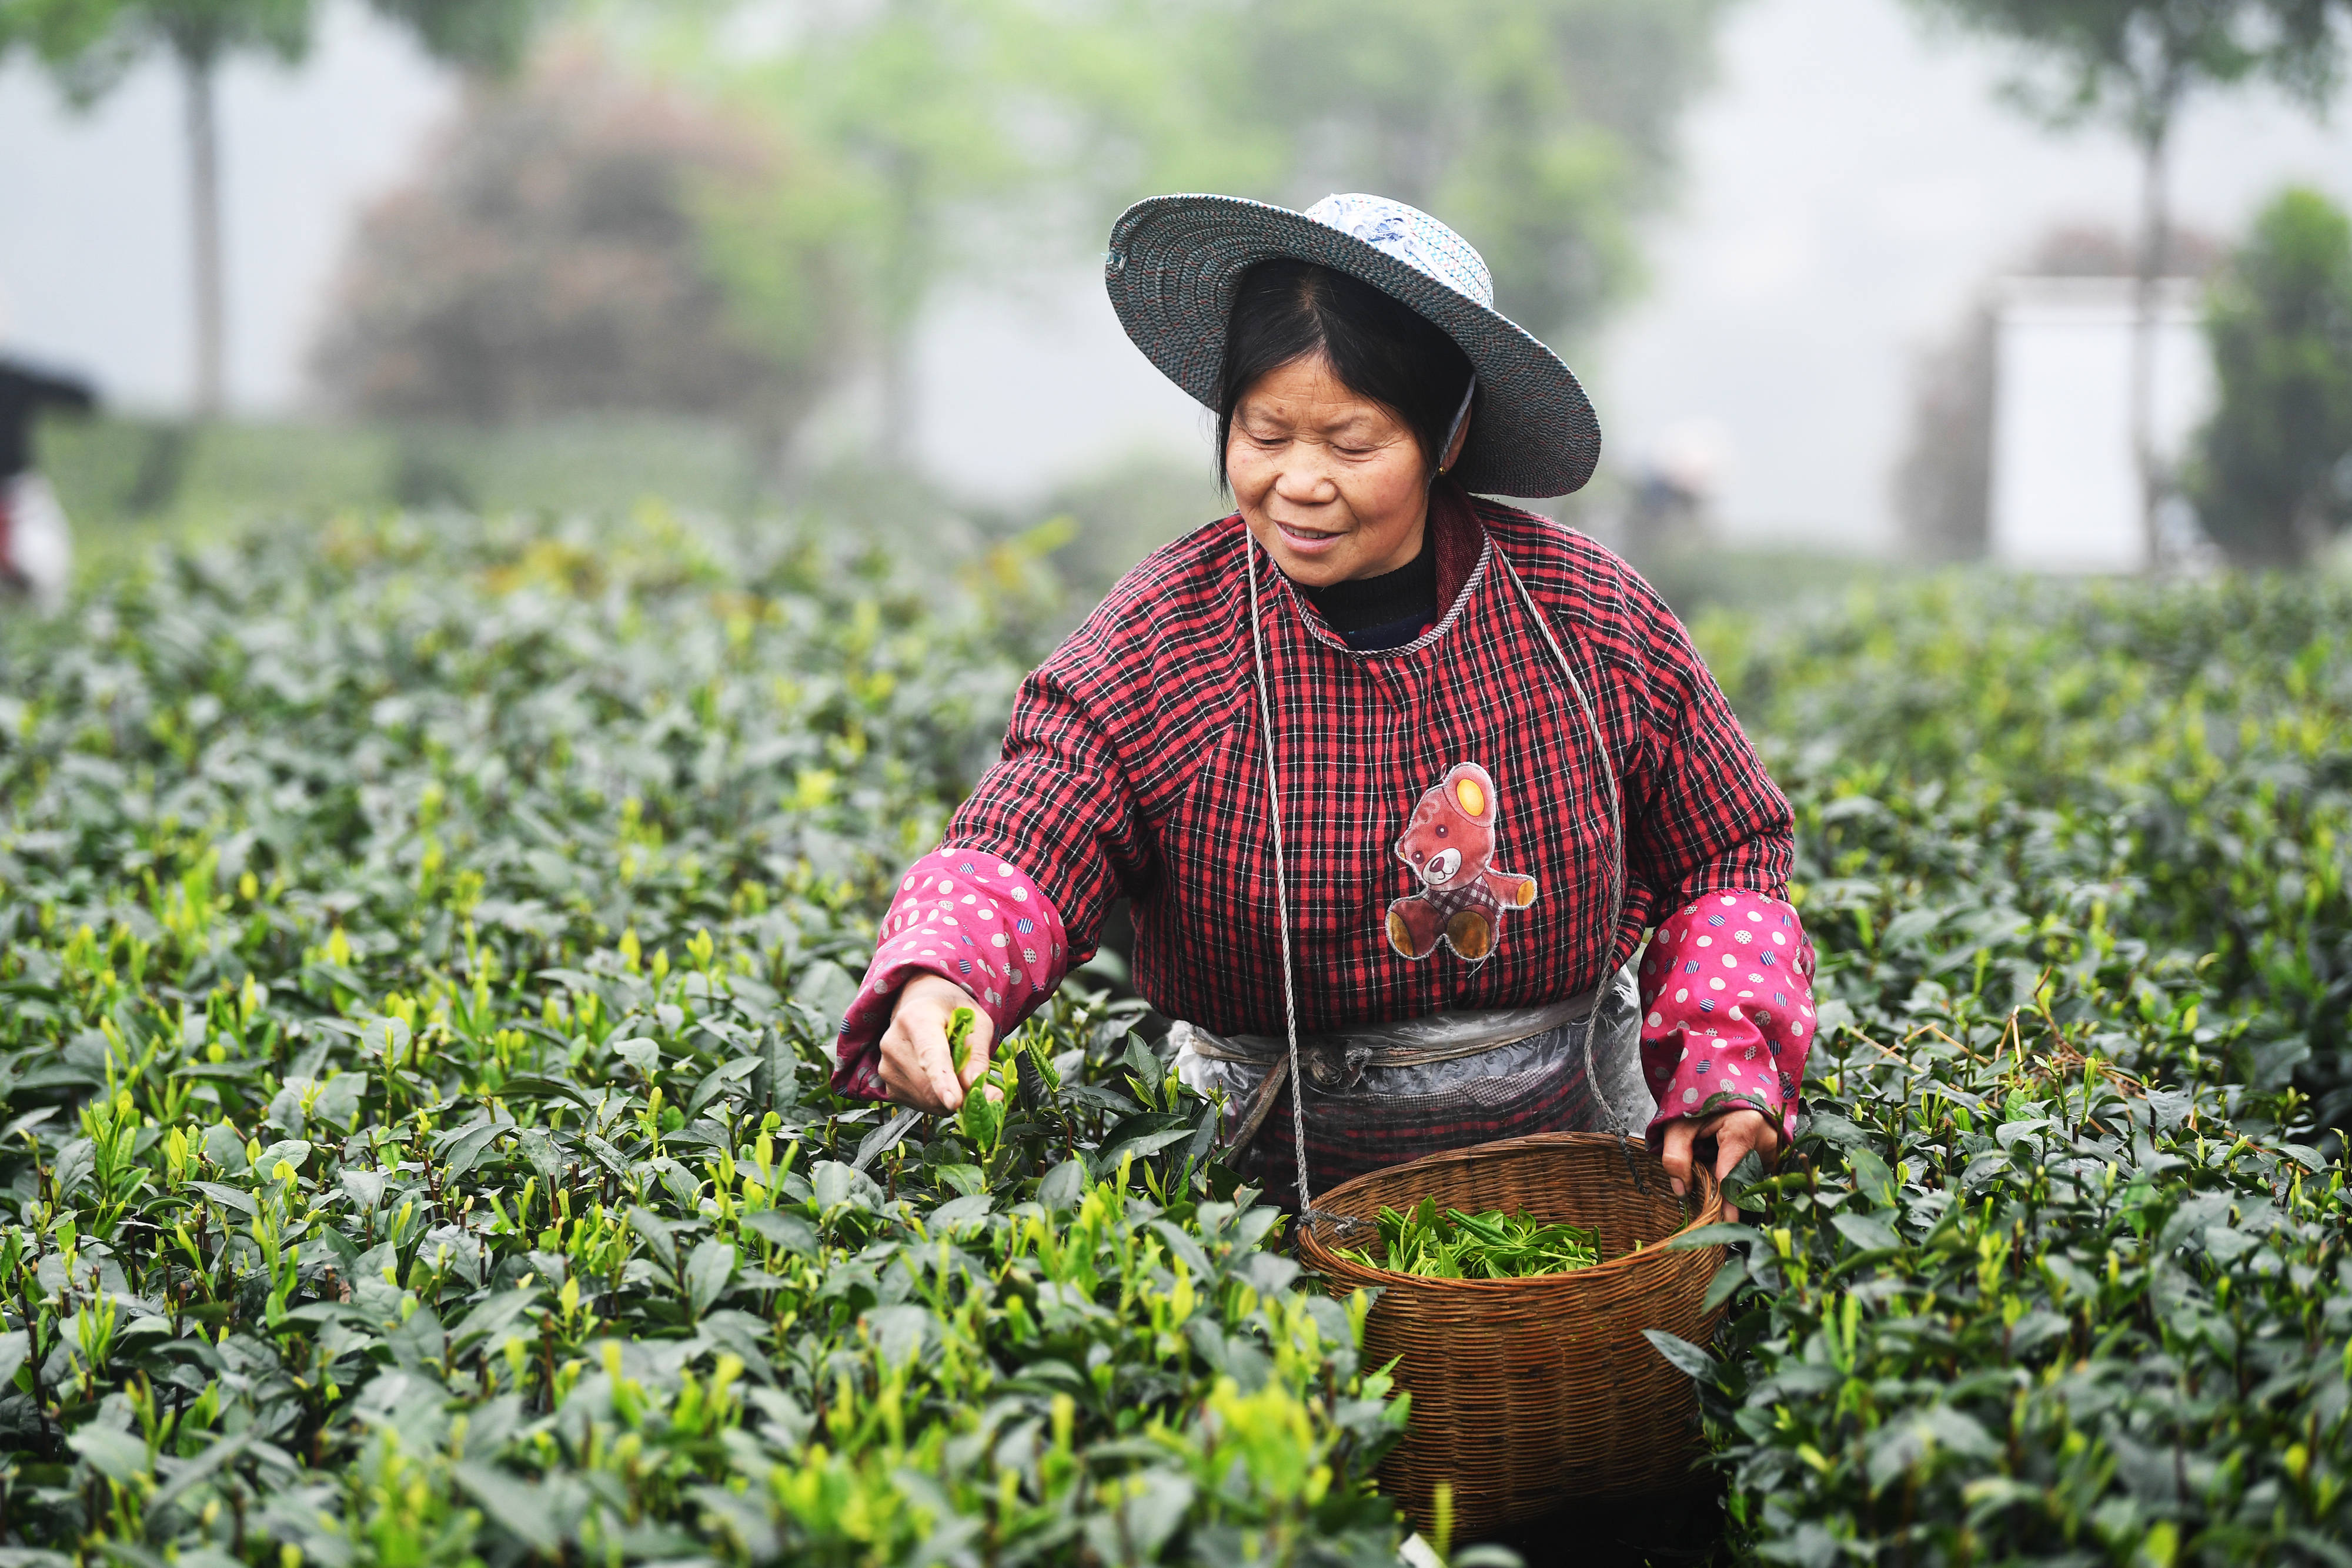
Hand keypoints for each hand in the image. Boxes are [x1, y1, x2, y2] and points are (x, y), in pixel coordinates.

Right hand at [878, 974, 990, 1113]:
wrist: (920, 1007)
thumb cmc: (952, 1012)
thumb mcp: (976, 1021)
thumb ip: (978, 1054)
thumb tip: (979, 1088)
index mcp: (917, 1018)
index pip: (930, 1055)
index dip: (943, 1081)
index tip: (954, 1102)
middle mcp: (894, 1043)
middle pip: (930, 1086)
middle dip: (959, 1095)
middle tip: (979, 1085)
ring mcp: (886, 1066)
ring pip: (927, 1100)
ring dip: (949, 1098)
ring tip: (955, 1073)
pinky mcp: (887, 1085)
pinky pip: (919, 1105)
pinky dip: (937, 1101)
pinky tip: (940, 1080)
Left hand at [1659, 1105, 1781, 1218]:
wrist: (1718, 1084)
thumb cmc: (1700, 1101)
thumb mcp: (1679, 1123)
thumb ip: (1675, 1156)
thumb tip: (1682, 1192)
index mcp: (1743, 1127)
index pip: (1733, 1174)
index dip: (1728, 1201)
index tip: (1727, 1223)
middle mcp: (1766, 1138)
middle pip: (1742, 1178)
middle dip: (1722, 1185)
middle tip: (1707, 1180)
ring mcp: (1773, 1145)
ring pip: (1748, 1176)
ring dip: (1728, 1175)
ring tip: (1712, 1153)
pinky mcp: (1773, 1150)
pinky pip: (1753, 1170)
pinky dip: (1735, 1169)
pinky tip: (1721, 1155)